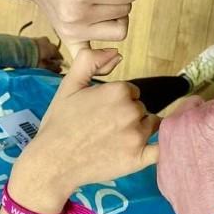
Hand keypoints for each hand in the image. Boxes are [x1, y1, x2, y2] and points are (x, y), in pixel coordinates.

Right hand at [5, 49, 159, 213]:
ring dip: (138, 130)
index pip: (131, 92)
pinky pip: (161, 149)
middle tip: (104, 128)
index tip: (102, 111)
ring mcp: (137, 136)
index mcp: (118, 91)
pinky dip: (158, 147)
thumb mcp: (70, 84)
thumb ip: (90, 61)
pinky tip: (148, 148)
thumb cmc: (60, 123)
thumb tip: (115, 52)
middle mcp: (131, 111)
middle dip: (127, 115)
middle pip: (140, 108)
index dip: (118, 101)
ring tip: (115, 141)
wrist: (53, 162)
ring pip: (150, 126)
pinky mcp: (139, 158)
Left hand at [31, 37, 62, 72]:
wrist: (17, 49)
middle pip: (52, 51)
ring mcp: (40, 39)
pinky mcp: (32, 38)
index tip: (54, 69)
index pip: (60, 57)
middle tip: (45, 65)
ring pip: (45, 47)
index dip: (58, 64)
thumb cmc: (33, 60)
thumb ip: (53, 68)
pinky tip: (32, 55)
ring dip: (43, 53)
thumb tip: (60, 68)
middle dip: (50, 58)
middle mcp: (49, 42)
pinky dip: (37, 50)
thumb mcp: (44, 67)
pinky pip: (38, 45)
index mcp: (54, 49)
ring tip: (37, 60)